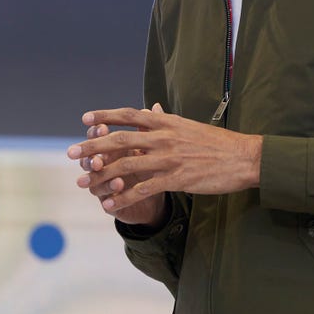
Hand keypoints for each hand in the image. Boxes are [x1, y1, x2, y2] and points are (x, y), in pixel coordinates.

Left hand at [68, 103, 262, 214]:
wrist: (244, 157)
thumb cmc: (218, 143)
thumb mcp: (189, 126)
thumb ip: (166, 121)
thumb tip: (150, 111)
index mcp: (167, 122)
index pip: (130, 115)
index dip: (106, 116)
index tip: (85, 119)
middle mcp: (164, 137)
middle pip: (120, 139)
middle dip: (92, 145)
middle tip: (70, 152)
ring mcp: (169, 158)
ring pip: (126, 165)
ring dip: (101, 174)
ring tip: (83, 181)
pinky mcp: (176, 179)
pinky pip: (143, 189)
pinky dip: (123, 196)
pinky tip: (109, 203)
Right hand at [74, 117, 167, 226]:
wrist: (159, 193)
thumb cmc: (154, 163)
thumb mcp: (154, 146)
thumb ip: (151, 128)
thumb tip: (153, 107)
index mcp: (112, 147)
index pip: (98, 136)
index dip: (97, 131)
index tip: (102, 127)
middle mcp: (104, 165)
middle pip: (89, 158)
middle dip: (92, 157)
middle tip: (98, 157)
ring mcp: (105, 185)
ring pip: (94, 181)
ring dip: (101, 179)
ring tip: (115, 179)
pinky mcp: (112, 204)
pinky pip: (106, 202)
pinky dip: (111, 197)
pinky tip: (118, 193)